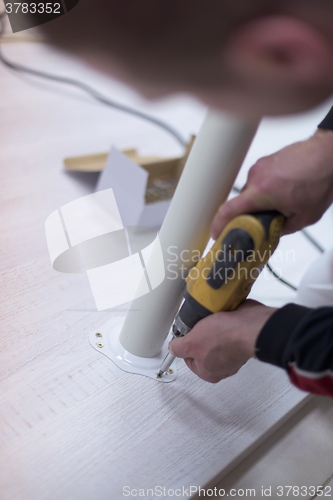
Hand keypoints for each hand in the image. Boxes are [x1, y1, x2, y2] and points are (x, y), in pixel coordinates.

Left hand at [169, 300, 276, 382]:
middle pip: (201, 346)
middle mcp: (221, 365)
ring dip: (211, 324)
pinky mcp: (240, 337)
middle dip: (200, 333)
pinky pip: (226, 327)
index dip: (185, 344)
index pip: (187, 359)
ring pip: (213, 335)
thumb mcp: (191, 343)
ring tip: (213, 319)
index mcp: (208, 372)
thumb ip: (178, 348)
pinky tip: (222, 316)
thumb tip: (173, 348)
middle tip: (200, 325)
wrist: (251, 325)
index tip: (186, 335)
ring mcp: (232, 350)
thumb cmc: (226, 338)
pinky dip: (223, 319)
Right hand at [211, 129, 332, 237]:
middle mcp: (256, 177)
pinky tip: (285, 190)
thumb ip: (282, 228)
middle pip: (242, 204)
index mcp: (262, 192)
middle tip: (265, 222)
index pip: (228, 210)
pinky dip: (268, 189)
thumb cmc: (321, 179)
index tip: (216, 233)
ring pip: (252, 193)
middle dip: (251, 215)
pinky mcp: (265, 161)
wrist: (329, 154)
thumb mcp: (304, 217)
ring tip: (284, 201)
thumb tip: (270, 232)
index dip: (218, 225)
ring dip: (261, 201)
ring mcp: (260, 166)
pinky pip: (259, 181)